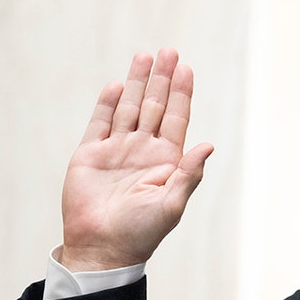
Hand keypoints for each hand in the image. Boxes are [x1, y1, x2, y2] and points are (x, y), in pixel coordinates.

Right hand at [59, 48, 213, 270]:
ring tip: (145, 56)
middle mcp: (143, 151)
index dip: (182, 94)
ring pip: (128, 108)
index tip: (186, 68)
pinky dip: (107, 103)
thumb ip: (189, 174)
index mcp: (166, 161)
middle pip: (154, 106)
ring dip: (137, 83)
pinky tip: (118, 85)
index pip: (177, 119)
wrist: (102, 249)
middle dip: (162, 79)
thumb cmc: (141, 233)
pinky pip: (100, 123)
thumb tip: (208, 145)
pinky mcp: (90, 155)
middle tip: (168, 51)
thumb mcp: (171, 205)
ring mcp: (116, 151)